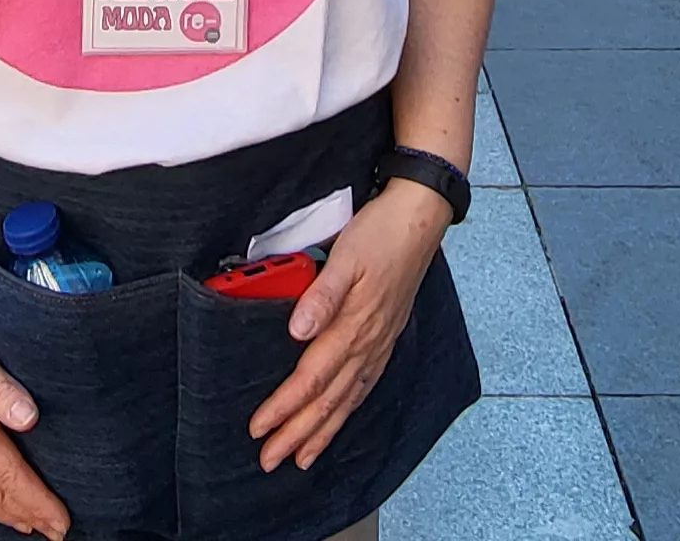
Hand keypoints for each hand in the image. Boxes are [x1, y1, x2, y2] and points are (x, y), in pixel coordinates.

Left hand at [251, 180, 448, 470]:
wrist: (419, 219)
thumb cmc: (380, 235)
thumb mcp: (345, 258)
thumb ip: (321, 296)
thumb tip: (296, 330)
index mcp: (353, 326)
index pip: (310, 378)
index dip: (283, 407)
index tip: (259, 428)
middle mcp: (367, 344)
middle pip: (327, 401)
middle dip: (297, 434)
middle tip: (270, 460)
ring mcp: (379, 344)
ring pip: (346, 400)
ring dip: (322, 432)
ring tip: (302, 458)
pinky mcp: (385, 338)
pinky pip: (363, 387)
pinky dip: (346, 411)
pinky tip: (338, 419)